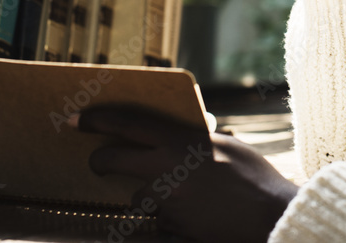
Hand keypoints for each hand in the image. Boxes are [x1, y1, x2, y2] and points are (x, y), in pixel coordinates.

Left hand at [78, 106, 298, 242]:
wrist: (269, 217)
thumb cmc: (255, 177)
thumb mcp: (227, 146)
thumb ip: (198, 139)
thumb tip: (183, 135)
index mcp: (180, 141)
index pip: (127, 125)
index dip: (97, 120)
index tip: (76, 119)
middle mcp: (165, 169)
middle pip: (113, 160)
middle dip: (100, 161)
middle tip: (98, 163)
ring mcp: (165, 201)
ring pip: (137, 195)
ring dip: (148, 194)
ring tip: (182, 194)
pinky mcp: (170, 226)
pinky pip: (158, 218)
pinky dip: (168, 215)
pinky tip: (193, 213)